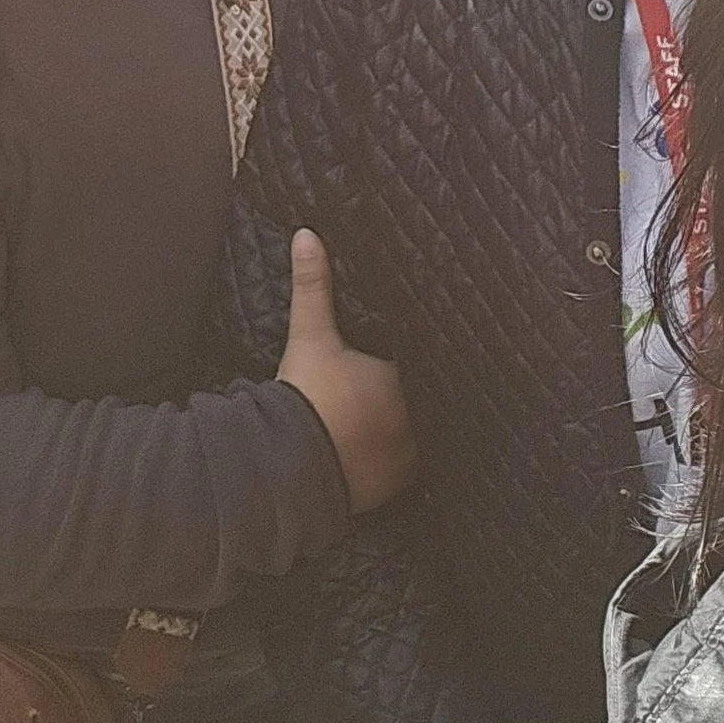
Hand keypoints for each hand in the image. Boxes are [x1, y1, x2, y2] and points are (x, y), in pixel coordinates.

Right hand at [275, 228, 417, 514]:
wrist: (286, 463)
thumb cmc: (305, 396)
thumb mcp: (310, 337)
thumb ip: (314, 286)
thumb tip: (307, 235)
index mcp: (405, 382)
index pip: (432, 362)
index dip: (431, 357)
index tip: (431, 348)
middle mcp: (417, 422)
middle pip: (437, 401)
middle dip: (432, 393)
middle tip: (422, 382)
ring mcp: (409, 459)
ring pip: (429, 437)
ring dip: (423, 429)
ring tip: (413, 416)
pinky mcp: (396, 487)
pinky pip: (413, 469)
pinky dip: (406, 460)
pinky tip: (396, 451)